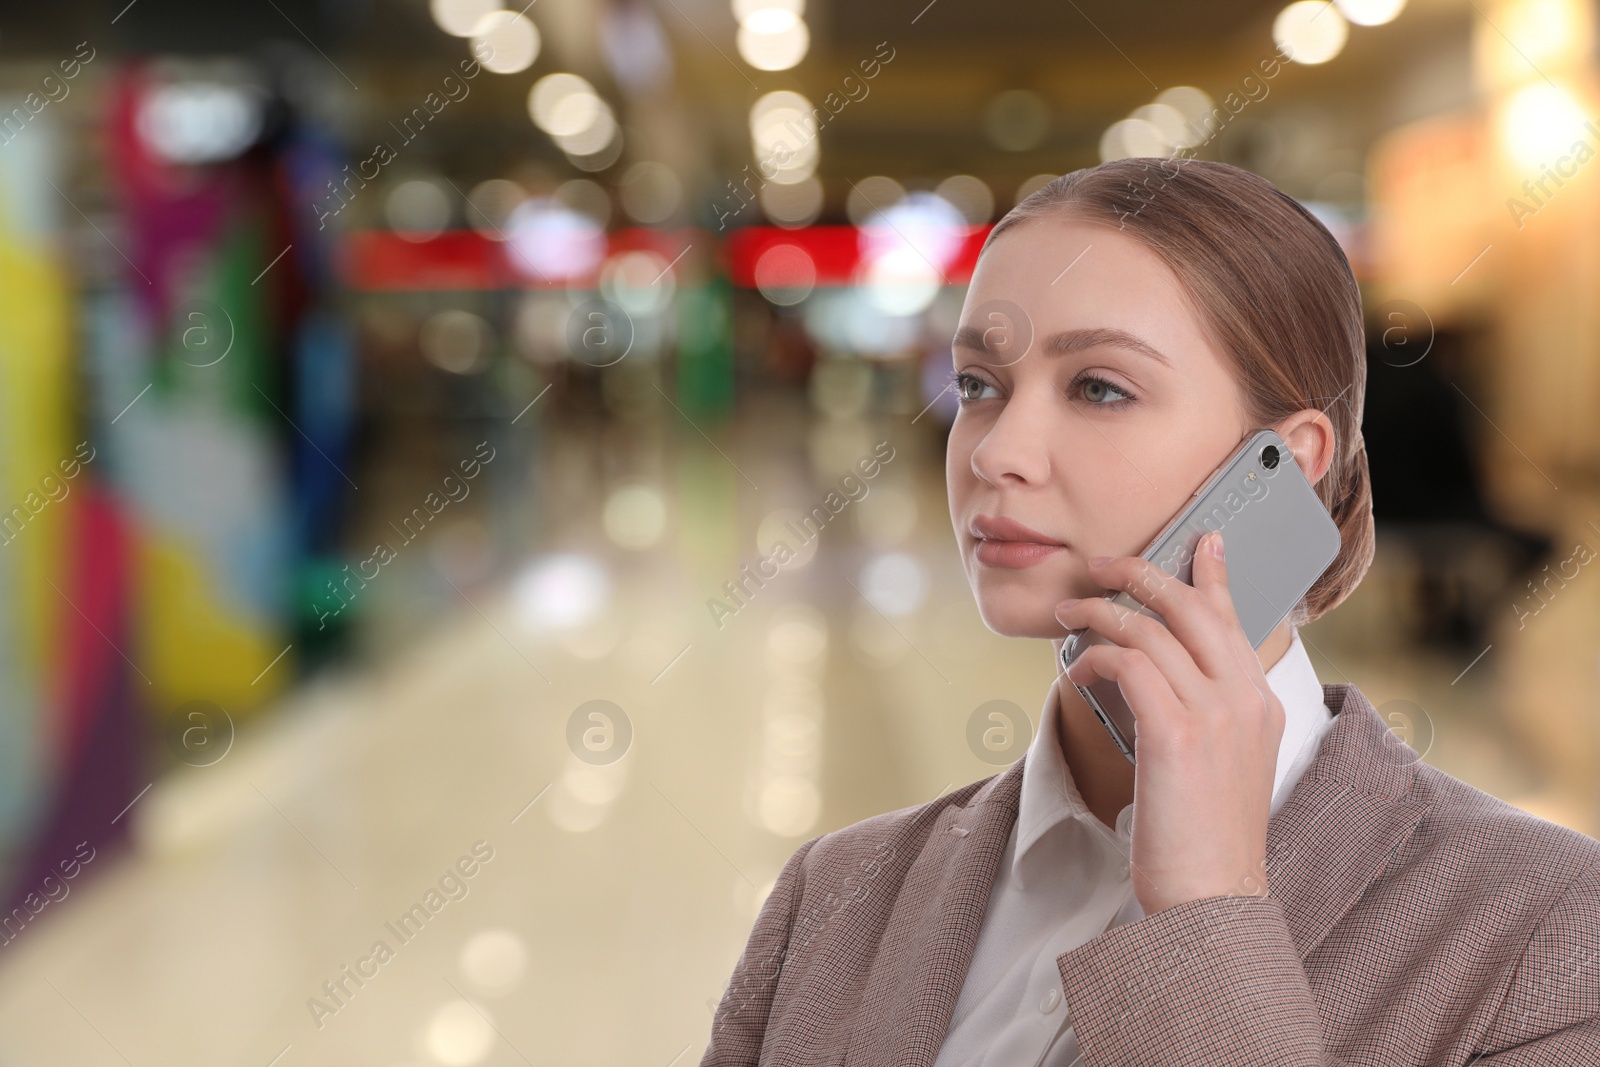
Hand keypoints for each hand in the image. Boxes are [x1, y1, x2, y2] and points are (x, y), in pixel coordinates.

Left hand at [1053, 530, 1283, 914]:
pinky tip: (1078, 669)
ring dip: (1103, 612)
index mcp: (1261, 705)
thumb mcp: (1219, 767)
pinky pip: (1130, 665)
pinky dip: (1096, 657)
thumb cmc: (1205, 841)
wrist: (1213, 897)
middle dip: (1145, 573)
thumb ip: (1205, 718)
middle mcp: (1245, 700)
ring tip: (1070, 613)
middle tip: (1105, 564)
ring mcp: (1216, 715)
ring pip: (1154, 629)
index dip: (1213, 576)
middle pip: (1193, 608)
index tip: (1201, 540)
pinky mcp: (1176, 734)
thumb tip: (1158, 684)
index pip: (1234, 621)